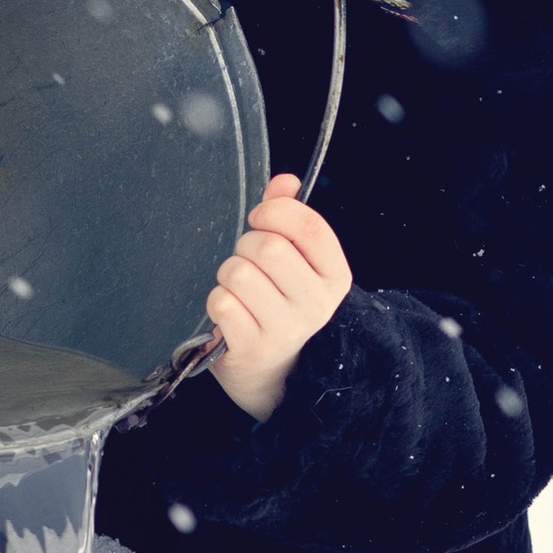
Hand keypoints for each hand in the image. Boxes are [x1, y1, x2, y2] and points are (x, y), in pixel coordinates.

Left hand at [206, 175, 351, 421]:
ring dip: (229, 275)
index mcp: (334, 276)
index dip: (276, 212)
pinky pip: (221, 302)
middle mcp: (316, 304)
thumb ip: (289, 216)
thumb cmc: (280, 302)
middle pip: (267, 247)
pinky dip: (218, 302)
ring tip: (240, 290)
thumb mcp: (296, 260)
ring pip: (238, 273)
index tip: (260, 217)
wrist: (275, 371)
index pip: (309, 226)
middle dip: (246, 246)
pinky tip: (231, 314)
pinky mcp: (252, 348)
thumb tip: (284, 181)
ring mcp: (285, 329)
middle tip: (248, 261)